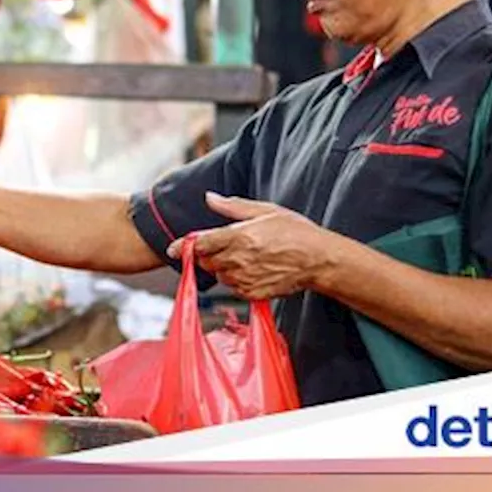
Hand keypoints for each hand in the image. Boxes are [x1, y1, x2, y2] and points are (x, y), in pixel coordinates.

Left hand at [166, 192, 341, 299]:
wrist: (318, 260)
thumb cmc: (295, 231)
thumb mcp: (264, 211)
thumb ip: (232, 207)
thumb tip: (209, 198)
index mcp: (238, 236)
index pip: (200, 244)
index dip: (183, 246)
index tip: (173, 248)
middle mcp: (238, 260)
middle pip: (205, 261)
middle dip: (207, 255)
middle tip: (224, 246)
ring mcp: (245, 279)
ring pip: (218, 275)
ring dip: (222, 267)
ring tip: (245, 257)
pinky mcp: (253, 294)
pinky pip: (233, 288)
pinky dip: (236, 280)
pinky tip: (253, 269)